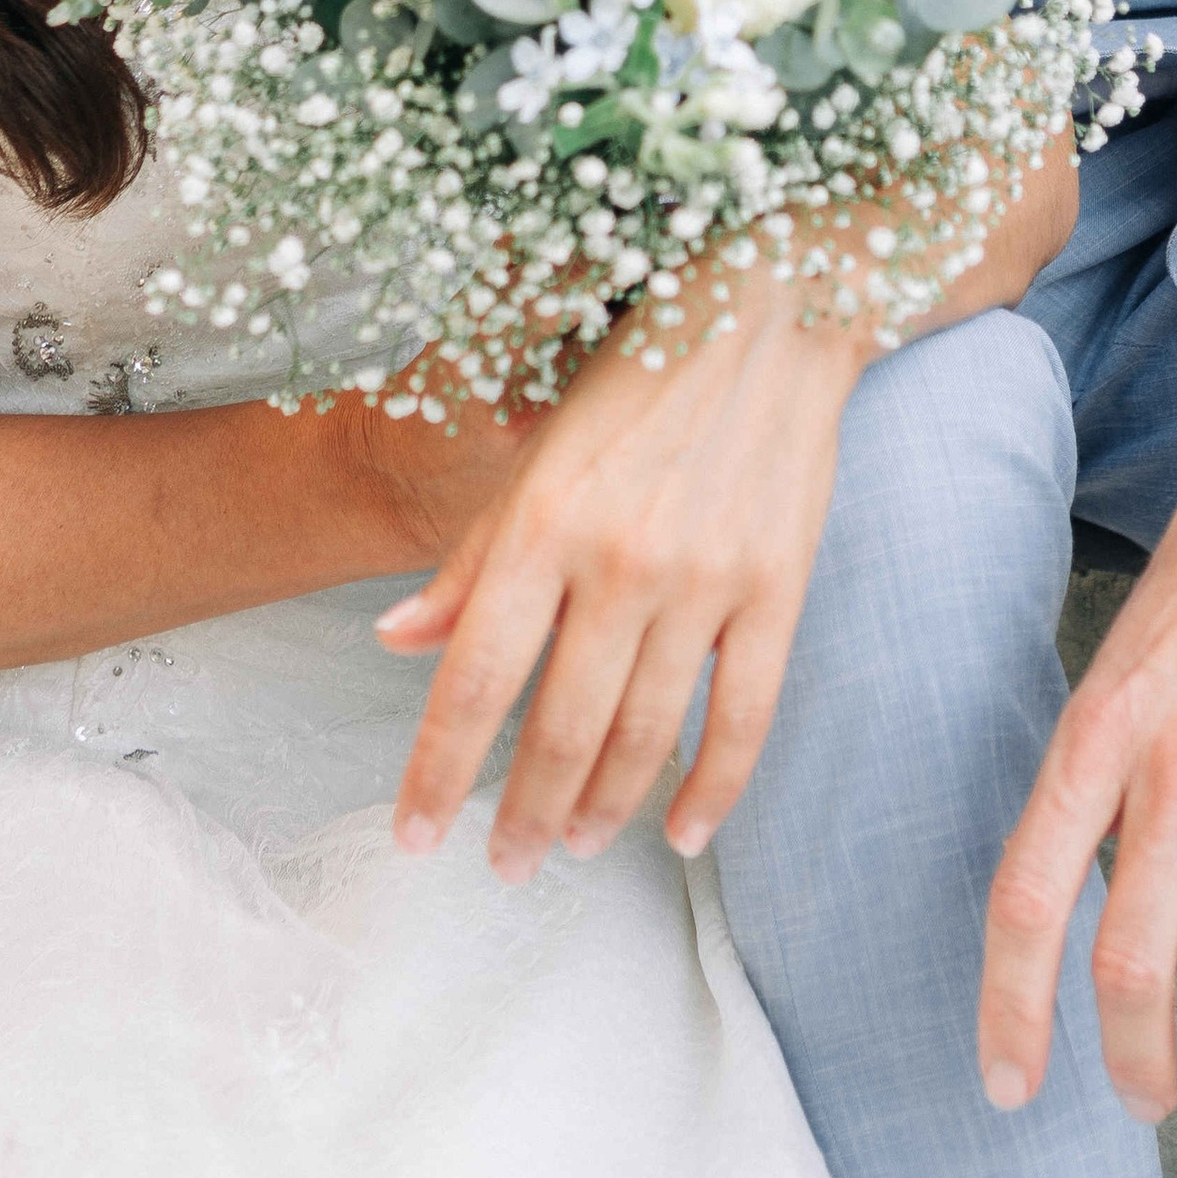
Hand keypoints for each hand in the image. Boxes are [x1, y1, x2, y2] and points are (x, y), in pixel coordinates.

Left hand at [377, 263, 867, 882]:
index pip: (472, 682)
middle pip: (557, 728)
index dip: (437, 772)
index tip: (417, 835)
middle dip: (522, 815)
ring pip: (644, 734)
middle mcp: (620, 557)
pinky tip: (683, 830)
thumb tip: (397, 643)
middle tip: (505, 865)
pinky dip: (713, 788)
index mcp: (544, 521)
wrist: (768, 313)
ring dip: (603, 809)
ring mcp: (705, 577)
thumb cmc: (634, 378)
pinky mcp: (779, 587)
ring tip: (575, 846)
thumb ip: (471, 557)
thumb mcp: (534, 452)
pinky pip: (745, 717)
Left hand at [978, 356, 1176, 1122]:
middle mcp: (1176, 773)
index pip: (1029, 901)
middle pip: (1129, 968)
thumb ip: (1095, 765)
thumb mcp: (1118, 654)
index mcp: (1098, 733)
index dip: (1009, 1011)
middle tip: (1137, 1099)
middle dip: (1126, 1061)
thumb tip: (1073, 876)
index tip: (1007, 1085)